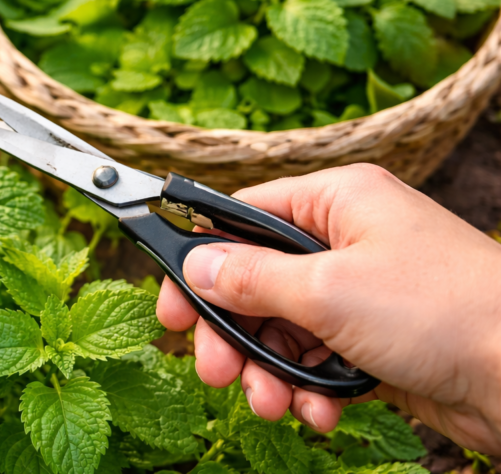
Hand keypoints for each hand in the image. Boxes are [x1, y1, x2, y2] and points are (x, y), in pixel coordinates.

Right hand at [156, 163, 500, 454]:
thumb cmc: (443, 311)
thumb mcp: (328, 291)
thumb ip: (250, 278)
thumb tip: (195, 266)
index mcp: (337, 201)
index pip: (242, 218)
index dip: (200, 264)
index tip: (171, 308)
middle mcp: (347, 240)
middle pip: (255, 281)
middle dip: (234, 333)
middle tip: (215, 371)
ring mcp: (363, 291)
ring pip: (283, 327)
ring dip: (269, 370)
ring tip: (273, 403)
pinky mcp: (376, 340)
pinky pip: (317, 358)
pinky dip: (309, 388)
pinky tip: (319, 413)